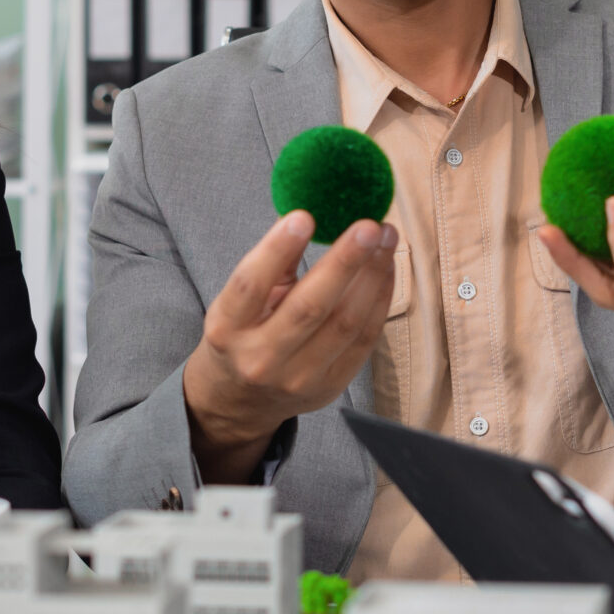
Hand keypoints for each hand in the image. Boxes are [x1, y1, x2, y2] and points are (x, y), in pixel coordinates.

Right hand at [183, 210, 400, 483]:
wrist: (239, 402)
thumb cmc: (241, 335)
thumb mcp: (237, 303)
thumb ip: (271, 264)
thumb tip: (311, 211)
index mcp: (227, 330)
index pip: (249, 286)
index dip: (277, 249)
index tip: (305, 215)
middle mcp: (260, 360)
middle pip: (309, 308)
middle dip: (345, 261)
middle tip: (369, 224)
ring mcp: (298, 379)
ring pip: (345, 324)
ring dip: (372, 276)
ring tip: (386, 237)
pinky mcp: (330, 388)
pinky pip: (364, 340)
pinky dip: (380, 300)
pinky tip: (386, 268)